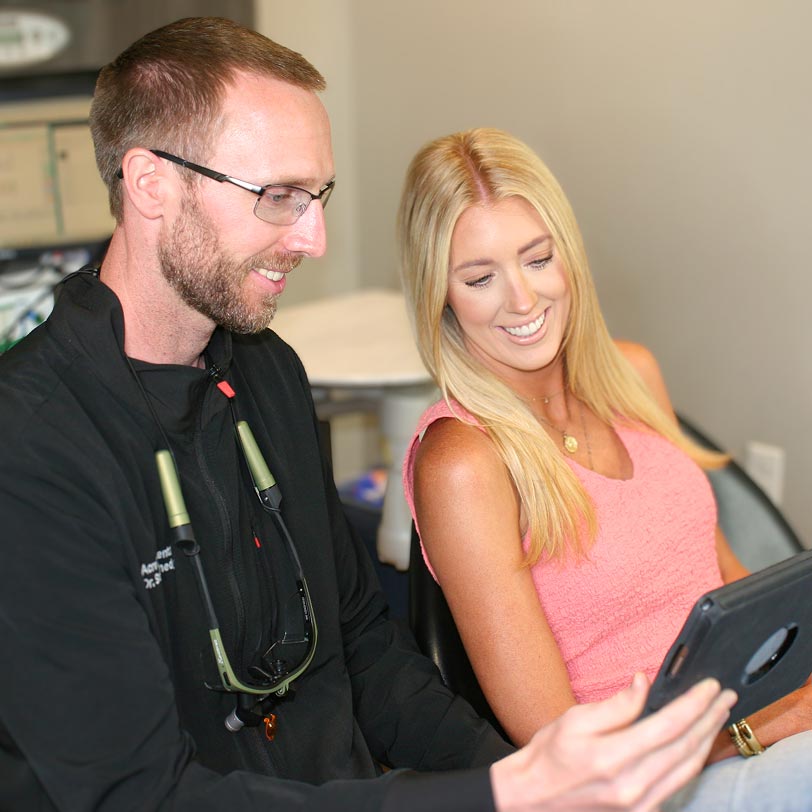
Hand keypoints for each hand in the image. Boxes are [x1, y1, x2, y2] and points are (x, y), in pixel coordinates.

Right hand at [490, 673, 735, 811]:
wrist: (534, 798)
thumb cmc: (550, 755)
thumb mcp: (574, 719)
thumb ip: (616, 705)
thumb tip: (644, 683)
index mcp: (612, 758)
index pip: (668, 725)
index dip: (693, 703)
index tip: (709, 686)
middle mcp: (632, 786)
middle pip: (685, 747)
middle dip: (709, 718)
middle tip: (725, 696)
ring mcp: (640, 806)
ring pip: (688, 769)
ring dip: (707, 739)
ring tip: (718, 716)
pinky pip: (677, 785)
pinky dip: (693, 761)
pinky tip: (697, 744)